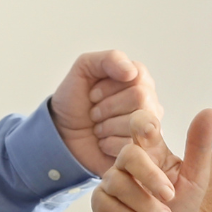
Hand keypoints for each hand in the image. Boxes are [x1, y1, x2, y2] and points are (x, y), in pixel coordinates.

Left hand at [49, 50, 162, 175]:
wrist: (62, 134)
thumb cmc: (76, 101)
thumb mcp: (84, 69)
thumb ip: (109, 59)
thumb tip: (131, 71)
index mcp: (140, 80)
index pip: (136, 76)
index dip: (108, 86)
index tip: (92, 94)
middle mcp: (150, 104)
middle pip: (140, 98)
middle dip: (107, 106)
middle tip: (94, 113)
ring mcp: (147, 129)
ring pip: (137, 122)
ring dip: (106, 126)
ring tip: (98, 128)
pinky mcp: (140, 152)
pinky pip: (130, 145)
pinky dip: (107, 143)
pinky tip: (103, 142)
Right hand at [93, 108, 211, 211]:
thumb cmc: (180, 209)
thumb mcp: (197, 180)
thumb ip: (199, 146)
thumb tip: (209, 111)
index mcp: (151, 151)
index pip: (140, 124)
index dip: (142, 124)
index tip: (150, 132)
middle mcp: (127, 162)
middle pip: (128, 155)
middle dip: (150, 178)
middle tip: (170, 197)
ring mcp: (111, 182)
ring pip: (118, 183)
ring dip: (145, 205)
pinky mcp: (100, 204)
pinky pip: (107, 204)